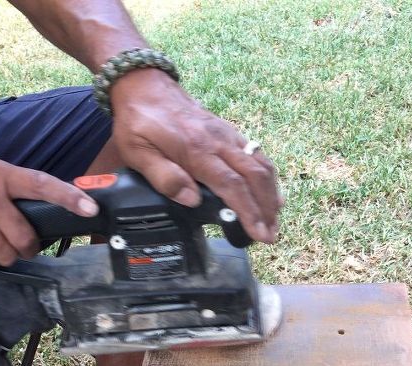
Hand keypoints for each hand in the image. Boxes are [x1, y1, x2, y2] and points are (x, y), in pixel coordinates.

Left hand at [110, 70, 281, 242]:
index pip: (232, 186)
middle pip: (255, 177)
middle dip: (266, 208)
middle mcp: (218, 141)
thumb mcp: (137, 152)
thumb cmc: (138, 121)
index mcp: (197, 150)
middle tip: (271, 235)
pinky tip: (269, 192)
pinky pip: (255, 154)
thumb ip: (163, 177)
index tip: (258, 233)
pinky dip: (266, 176)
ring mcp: (226, 135)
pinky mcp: (227, 131)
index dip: (248, 212)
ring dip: (271, 193)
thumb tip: (191, 200)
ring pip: (260, 164)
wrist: (143, 84)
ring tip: (274, 219)